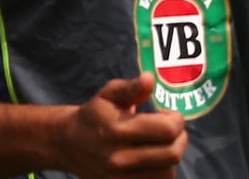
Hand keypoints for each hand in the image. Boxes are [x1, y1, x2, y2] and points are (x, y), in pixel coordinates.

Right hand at [59, 72, 187, 177]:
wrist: (68, 144)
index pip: (168, 130)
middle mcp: (119, 158)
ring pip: (167, 173)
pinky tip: (154, 160)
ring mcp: (120, 178)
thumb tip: (150, 79)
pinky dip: (160, 172)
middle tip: (171, 131)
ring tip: (161, 145)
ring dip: (170, 156)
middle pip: (173, 153)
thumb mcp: (109, 94)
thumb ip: (131, 88)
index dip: (177, 120)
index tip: (169, 115)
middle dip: (180, 138)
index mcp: (118, 130)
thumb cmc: (94, 114)